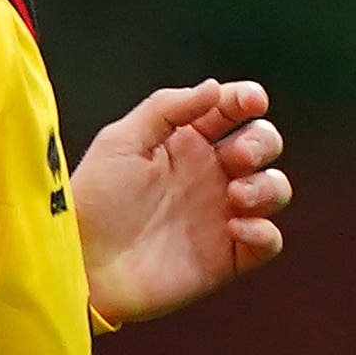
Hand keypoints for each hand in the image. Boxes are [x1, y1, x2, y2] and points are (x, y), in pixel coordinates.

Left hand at [69, 79, 288, 323]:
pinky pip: (268, 241)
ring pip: (274, 189)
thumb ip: (165, 108)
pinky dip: (264, 232)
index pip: (231, 111)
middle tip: (237, 156)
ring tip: (236, 195)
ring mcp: (219, 216)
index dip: (247, 99)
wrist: (82, 267)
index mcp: (185, 143)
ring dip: (269, 186)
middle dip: (262, 141)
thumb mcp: (119, 143)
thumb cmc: (93, 203)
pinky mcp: (225, 258)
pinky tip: (236, 229)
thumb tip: (214, 87)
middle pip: (262, 144)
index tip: (252, 101)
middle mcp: (208, 176)